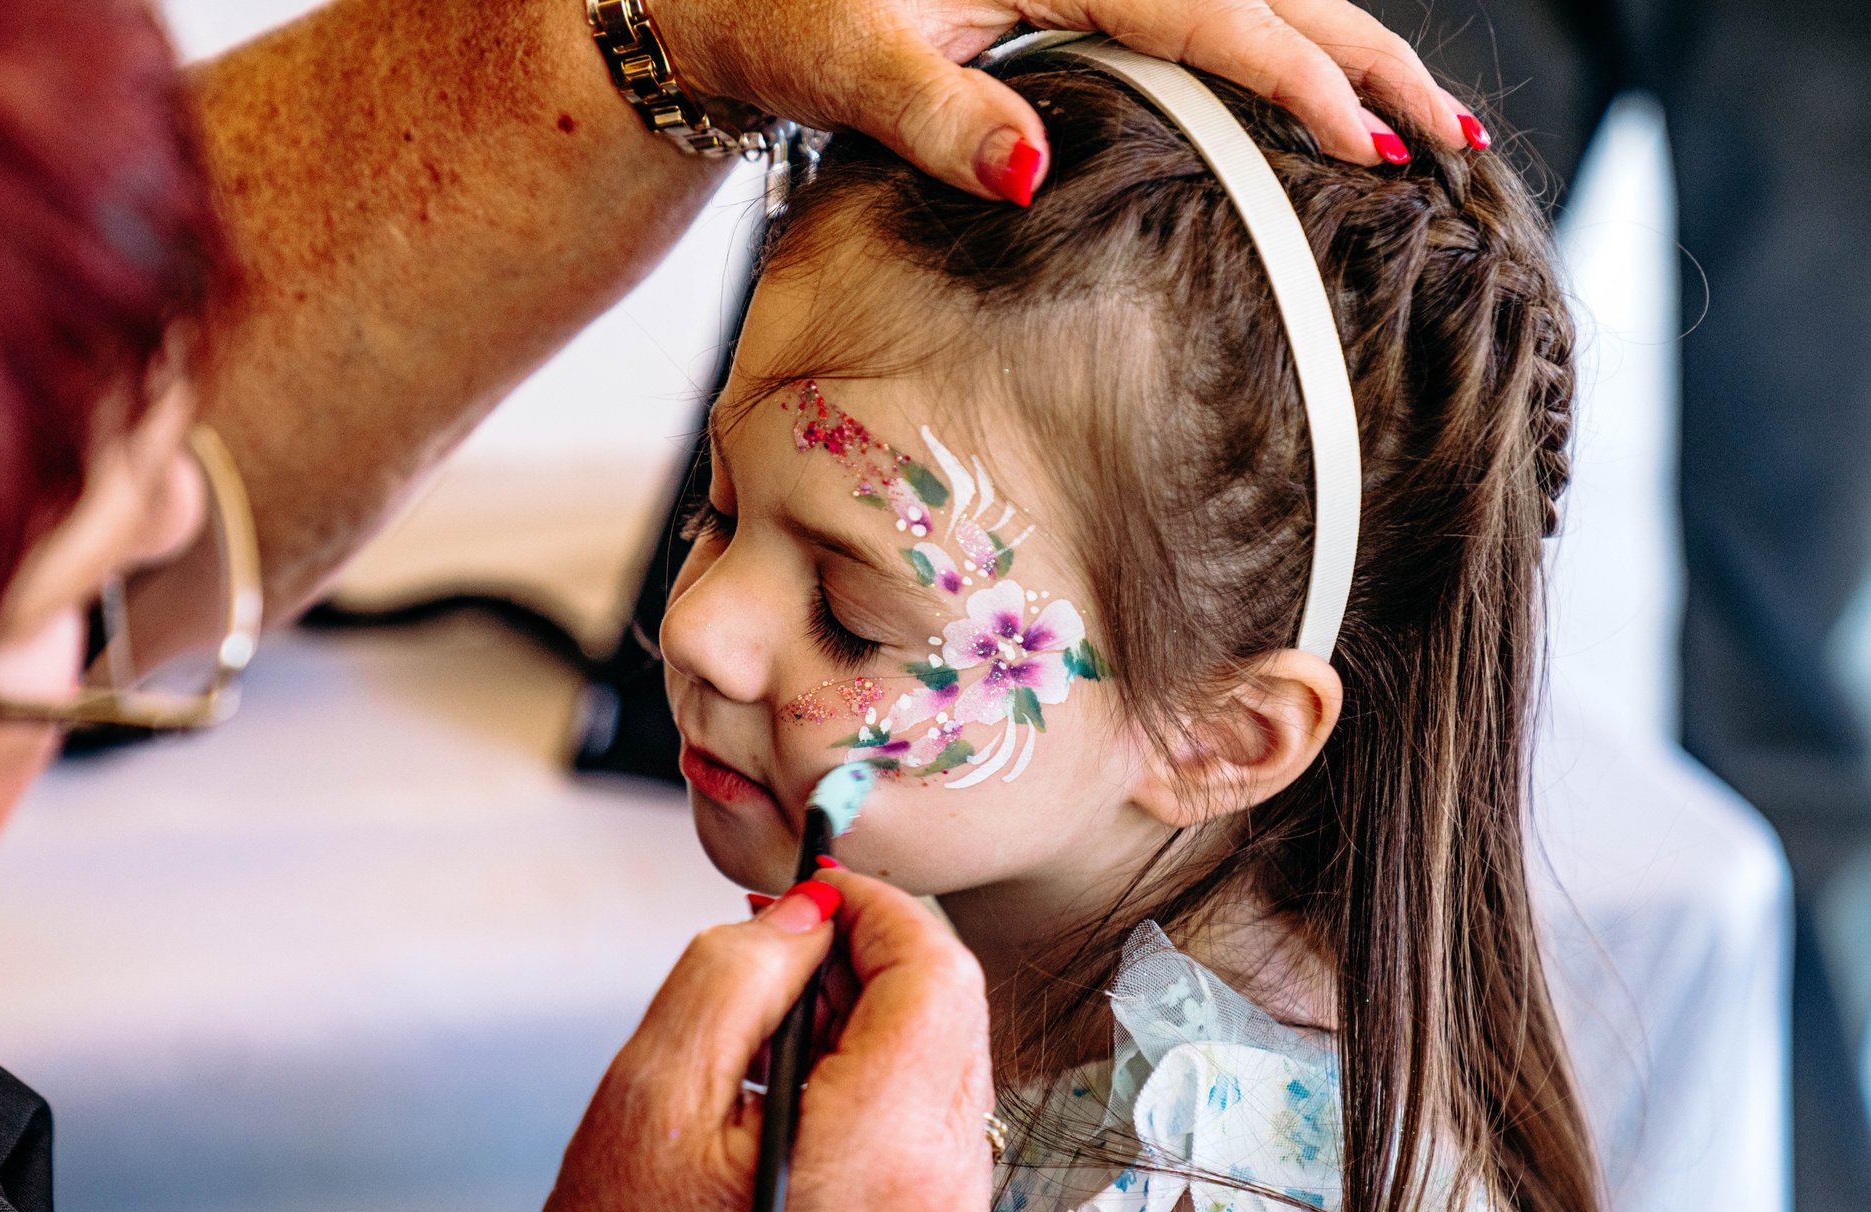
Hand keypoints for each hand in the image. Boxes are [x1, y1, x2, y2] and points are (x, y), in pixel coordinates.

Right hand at [512, 868, 994, 1211]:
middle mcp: (944, 1190)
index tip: (806, 889)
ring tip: (772, 1032)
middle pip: (957, 1007)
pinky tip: (798, 1090)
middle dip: (876, 954)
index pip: (935, 974)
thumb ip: (737, 975)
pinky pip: (938, 1109)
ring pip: (954, 1053)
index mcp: (878, 1153)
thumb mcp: (653, 1090)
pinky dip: (882, 1069)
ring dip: (878, 1011)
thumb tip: (809, 914)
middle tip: (777, 952)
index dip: (876, 908)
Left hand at [658, 0, 1467, 200]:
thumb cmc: (784, 19)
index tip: (1371, 142)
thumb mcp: (846, 66)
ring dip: (1342, 52)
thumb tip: (1028, 171)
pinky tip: (1324, 103)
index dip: (1296, 80)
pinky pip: (1208, 15)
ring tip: (1425, 125)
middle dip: (1366, 57)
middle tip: (1452, 138)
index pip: (1209, 15)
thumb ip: (936, 115)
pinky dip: (1279, 53)